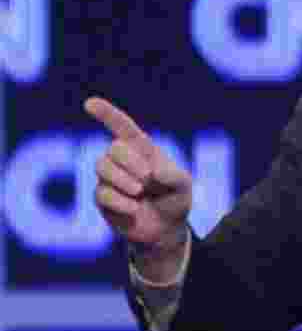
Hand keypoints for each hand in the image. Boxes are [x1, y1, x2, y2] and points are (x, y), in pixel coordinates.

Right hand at [84, 97, 192, 255]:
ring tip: (139, 191)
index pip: (122, 127)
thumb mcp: (183, 185)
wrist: (166, 228)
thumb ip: (172, 175)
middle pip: (113, 149)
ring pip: (102, 167)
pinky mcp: (102, 199)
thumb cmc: (175, 199)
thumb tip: (153, 171)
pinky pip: (102, 193)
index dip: (107, 114)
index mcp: (142, 149)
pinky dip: (120, 200)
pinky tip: (134, 208)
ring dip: (123, 179)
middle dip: (130, 162)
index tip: (90, 103)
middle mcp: (122, 160)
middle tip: (147, 177)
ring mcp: (109, 179)